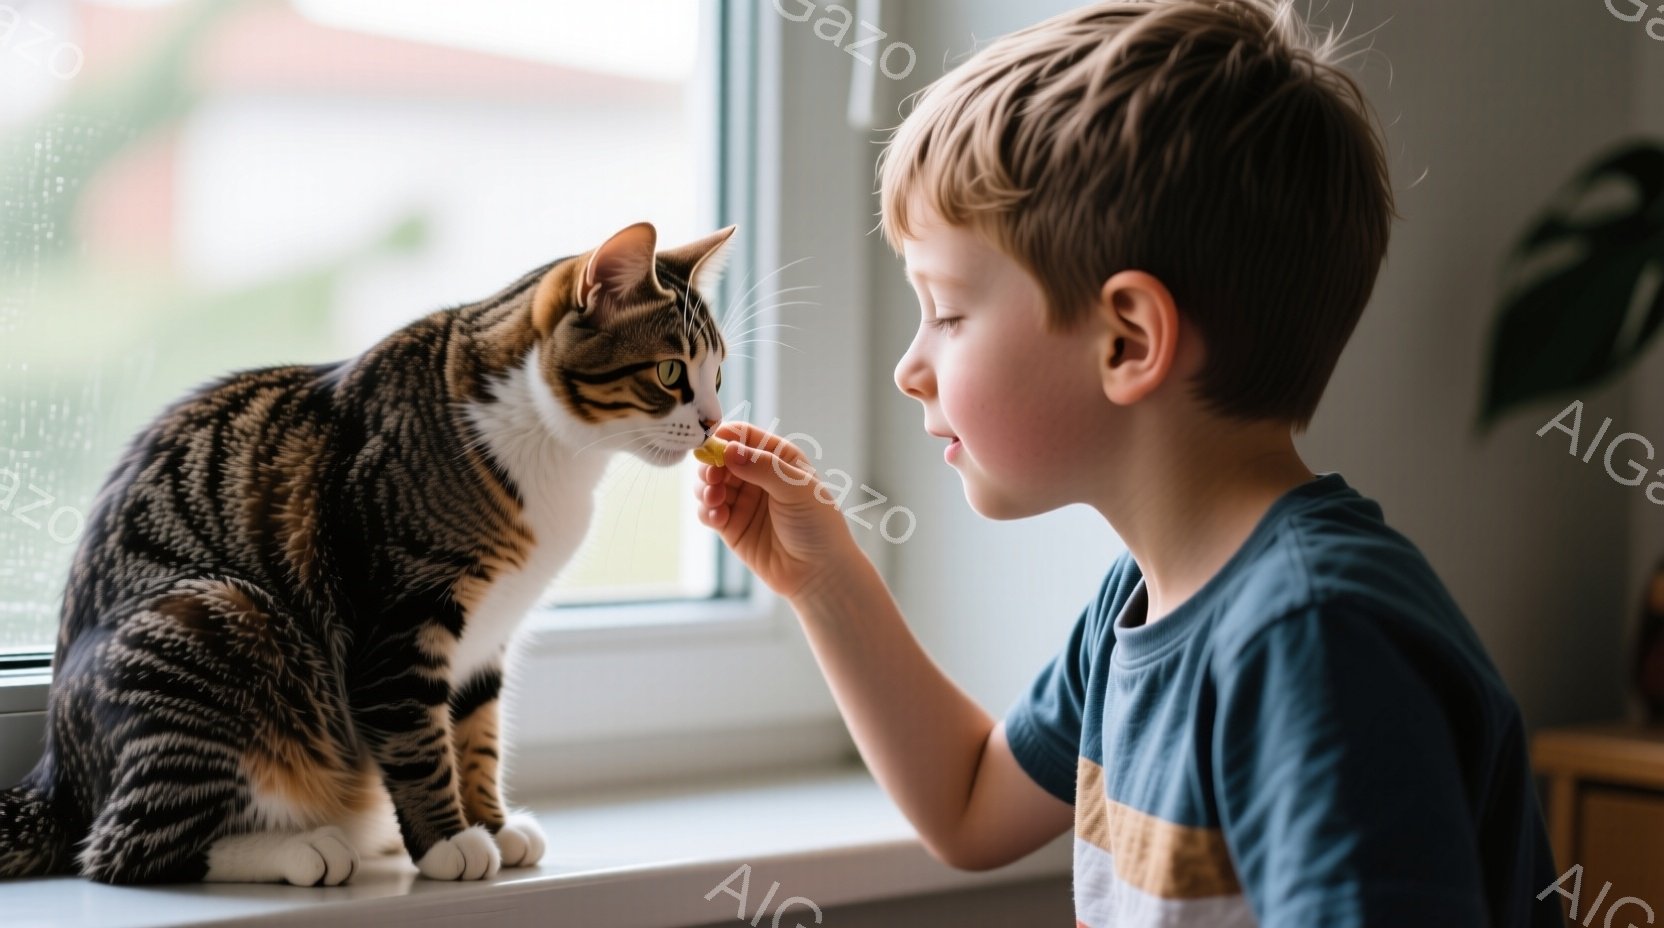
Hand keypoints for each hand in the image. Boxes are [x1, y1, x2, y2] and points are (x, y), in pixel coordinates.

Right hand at [694, 421, 865, 600]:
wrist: (819, 573)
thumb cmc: (818, 526)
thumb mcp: (797, 489)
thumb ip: (763, 467)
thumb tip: (729, 450)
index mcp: (777, 457)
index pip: (743, 436)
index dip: (724, 436)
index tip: (712, 444)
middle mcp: (757, 475)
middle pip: (719, 458)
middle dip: (710, 464)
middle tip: (711, 476)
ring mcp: (742, 501)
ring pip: (709, 483)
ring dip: (704, 487)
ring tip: (714, 498)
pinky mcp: (731, 526)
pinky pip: (708, 511)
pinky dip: (706, 511)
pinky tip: (719, 517)